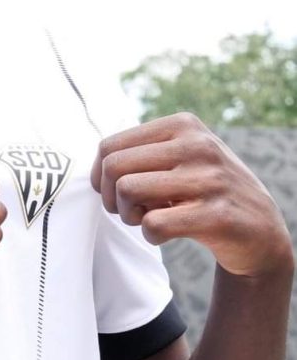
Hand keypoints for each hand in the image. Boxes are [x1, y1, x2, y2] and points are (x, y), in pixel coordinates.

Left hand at [91, 112, 292, 277]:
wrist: (263, 231)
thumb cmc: (205, 190)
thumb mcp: (180, 156)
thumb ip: (140, 152)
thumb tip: (96, 169)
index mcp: (183, 125)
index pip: (109, 145)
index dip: (99, 175)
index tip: (110, 192)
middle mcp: (197, 145)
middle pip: (114, 167)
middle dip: (110, 196)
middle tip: (127, 210)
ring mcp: (210, 179)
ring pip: (128, 190)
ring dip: (128, 215)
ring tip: (145, 219)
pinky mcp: (217, 216)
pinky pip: (153, 223)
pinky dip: (149, 234)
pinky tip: (164, 233)